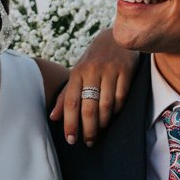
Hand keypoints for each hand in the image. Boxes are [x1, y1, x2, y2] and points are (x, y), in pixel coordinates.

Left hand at [51, 28, 136, 146]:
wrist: (117, 37)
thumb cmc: (93, 60)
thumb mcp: (77, 73)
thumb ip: (65, 95)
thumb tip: (53, 117)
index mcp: (77, 73)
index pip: (71, 102)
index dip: (70, 123)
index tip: (71, 139)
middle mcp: (92, 71)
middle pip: (88, 107)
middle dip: (88, 129)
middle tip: (88, 142)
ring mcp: (110, 71)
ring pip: (105, 105)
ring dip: (102, 123)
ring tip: (99, 132)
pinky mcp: (126, 71)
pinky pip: (121, 98)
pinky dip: (116, 111)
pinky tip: (112, 117)